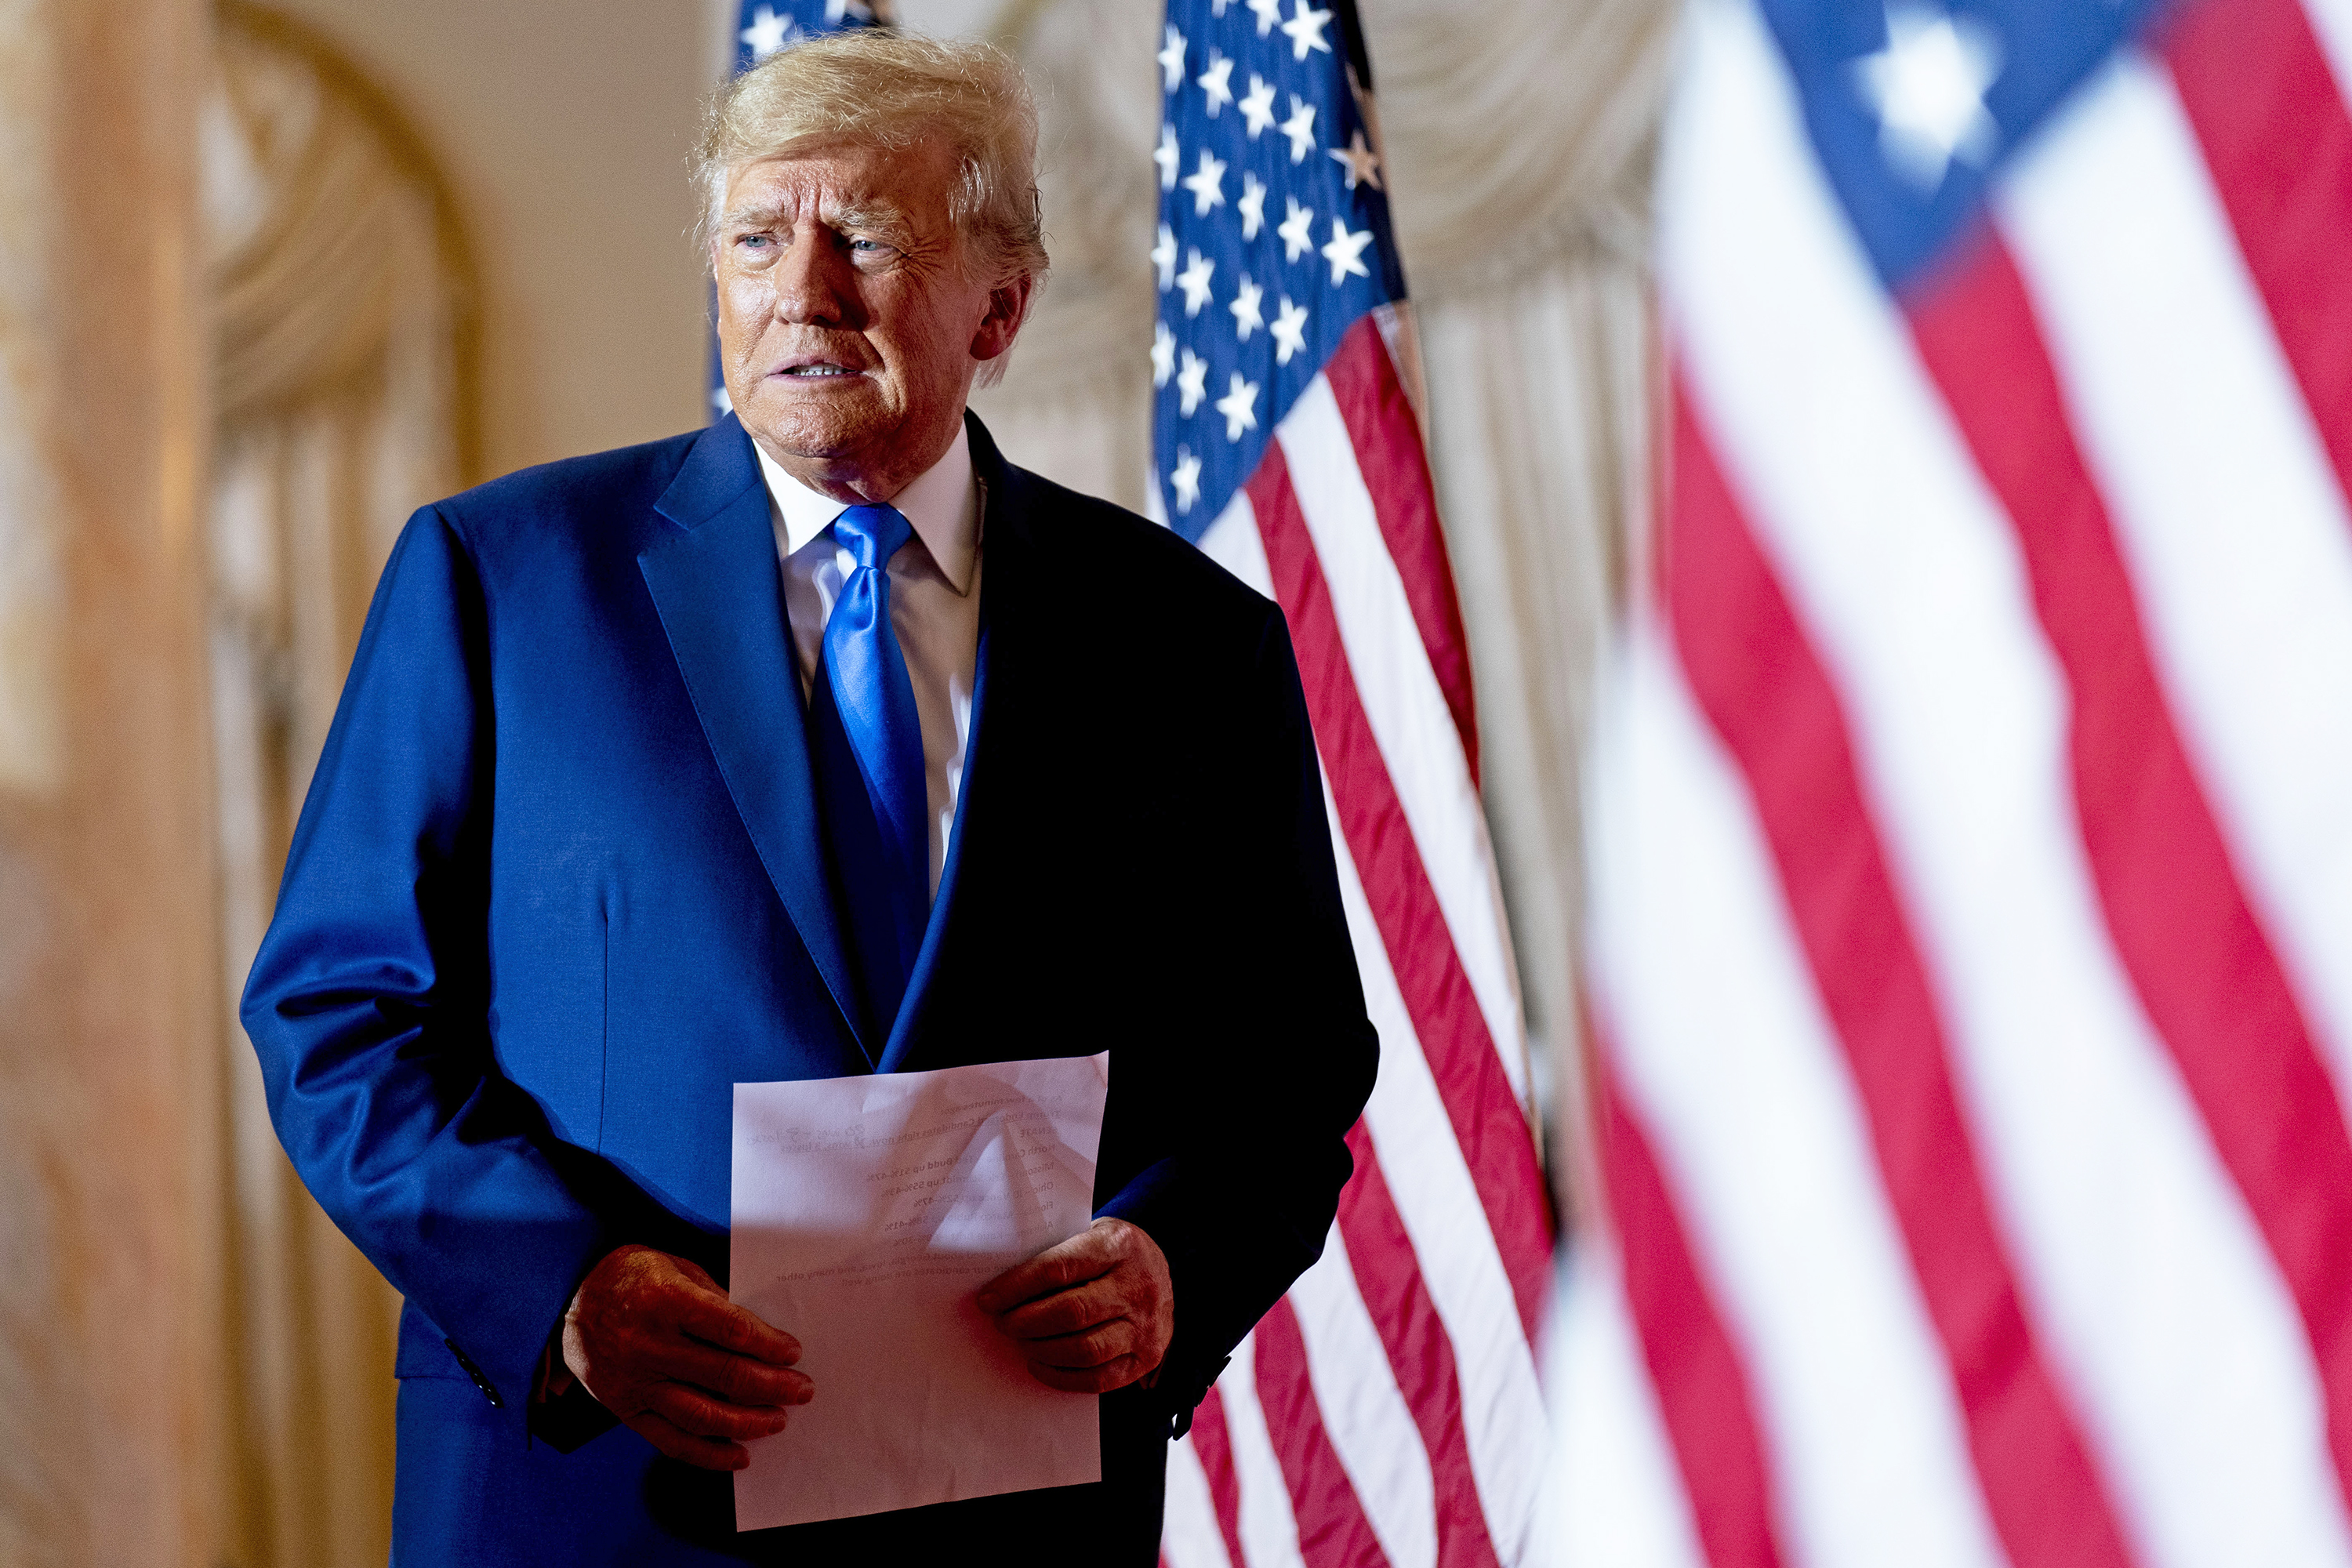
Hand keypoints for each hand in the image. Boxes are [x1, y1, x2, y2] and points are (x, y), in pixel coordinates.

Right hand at [561, 1244, 811, 1470]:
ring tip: (778, 1421)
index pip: (730, 1329)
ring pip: (702, 1414)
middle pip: (724, 1375)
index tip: (793, 1353)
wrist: (568, 1300)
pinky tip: (739, 1455)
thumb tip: (758, 1333)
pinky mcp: (626, 1410)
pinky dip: (708, 1454)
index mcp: (666, 1301)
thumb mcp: (676, 1267)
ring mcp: (636, 1383)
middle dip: (772, 1386)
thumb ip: (714, 1299)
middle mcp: (649, 1345)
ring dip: (748, 1422)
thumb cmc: (632, 1278)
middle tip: (801, 1390)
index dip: (768, 1344)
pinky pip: (671, 1441)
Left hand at [976, 1217, 1173, 1394]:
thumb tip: (1003, 1286)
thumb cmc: (1114, 1254)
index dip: (1018, 1286)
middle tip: (1002, 1323)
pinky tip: (1040, 1363)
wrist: (1167, 1274)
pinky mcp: (1146, 1357)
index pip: (1060, 1268)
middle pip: (1071, 1313)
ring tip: (1020, 1341)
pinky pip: (1098, 1379)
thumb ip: (1058, 1253)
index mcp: (1119, 1246)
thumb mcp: (1093, 1234)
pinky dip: (1061, 1376)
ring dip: (1041, 1349)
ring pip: (1084, 1349)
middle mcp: (1138, 1287)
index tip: (989, 1299)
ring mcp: (1146, 1326)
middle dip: (1025, 1322)